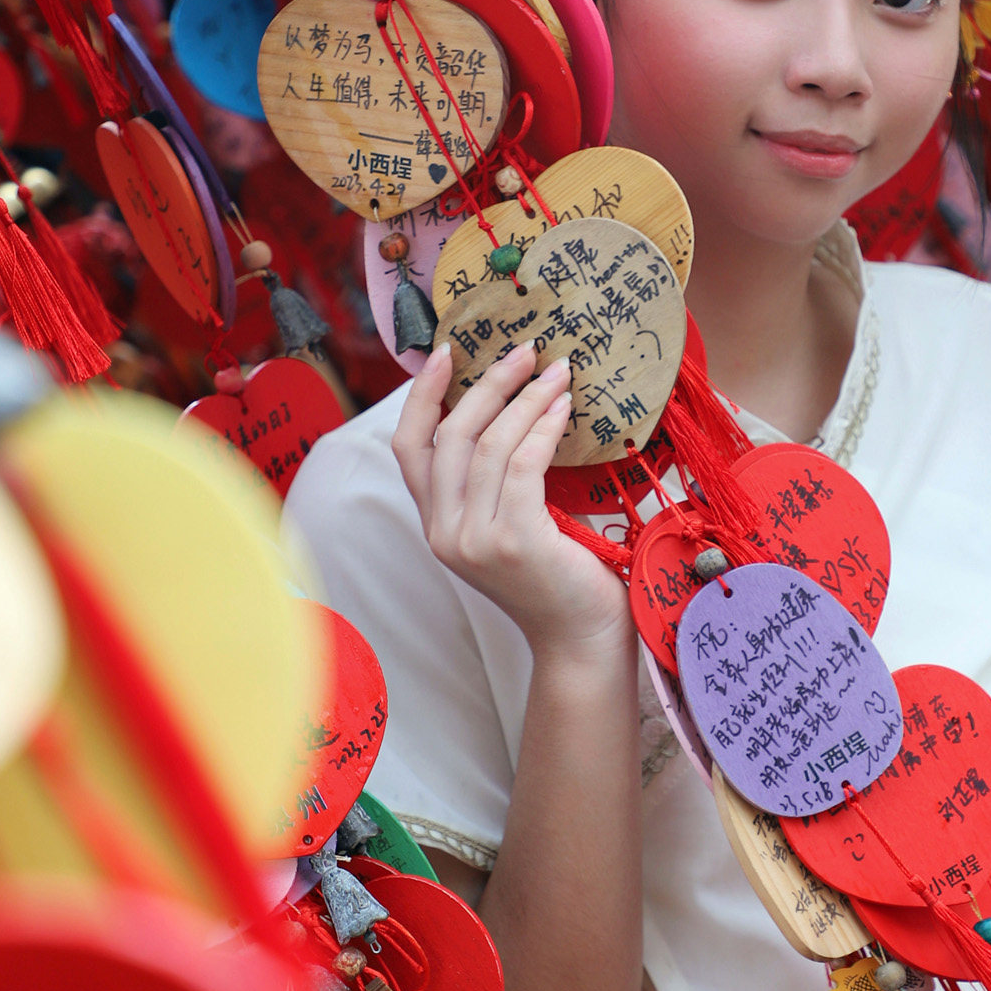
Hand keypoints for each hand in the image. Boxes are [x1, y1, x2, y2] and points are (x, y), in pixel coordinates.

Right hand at [393, 343, 631, 653]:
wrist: (581, 639)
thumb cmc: (558, 575)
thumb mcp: (510, 524)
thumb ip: (495, 482)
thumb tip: (513, 404)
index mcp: (437, 525)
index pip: (408, 449)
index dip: (422, 396)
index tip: (446, 351)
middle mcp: (444, 533)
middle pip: (450, 436)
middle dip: (487, 384)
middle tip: (525, 351)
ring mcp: (475, 540)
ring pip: (488, 445)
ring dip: (525, 400)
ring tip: (558, 374)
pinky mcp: (513, 541)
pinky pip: (522, 466)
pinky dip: (543, 429)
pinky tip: (564, 410)